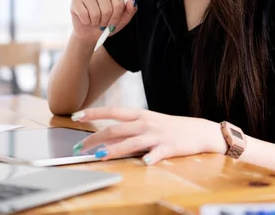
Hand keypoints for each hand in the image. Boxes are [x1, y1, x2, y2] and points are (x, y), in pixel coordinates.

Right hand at [70, 0, 137, 43]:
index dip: (116, 17)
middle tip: (103, 23)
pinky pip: (83, 13)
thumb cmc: (106, 26)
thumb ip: (129, 11)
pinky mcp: (76, 0)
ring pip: (95, 13)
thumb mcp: (121, 22)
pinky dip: (86, 22)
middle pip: (107, 9)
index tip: (113, 23)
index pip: (118, 4)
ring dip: (95, 22)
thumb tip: (132, 1)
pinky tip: (86, 20)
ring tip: (94, 22)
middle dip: (106, 21)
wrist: (90, 34)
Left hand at [70, 107, 227, 164]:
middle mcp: (145, 123)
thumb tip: (105, 138)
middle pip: (115, 129)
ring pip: (131, 142)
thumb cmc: (170, 128)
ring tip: (98, 157)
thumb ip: (129, 129)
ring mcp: (156, 135)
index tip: (75, 116)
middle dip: (94, 139)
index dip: (93, 113)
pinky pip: (158, 153)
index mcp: (140, 115)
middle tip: (78, 148)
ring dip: (113, 150)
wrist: (199, 130)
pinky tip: (144, 162)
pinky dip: (151, 158)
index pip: (112, 111)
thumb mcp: (149, 123)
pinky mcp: (169, 147)